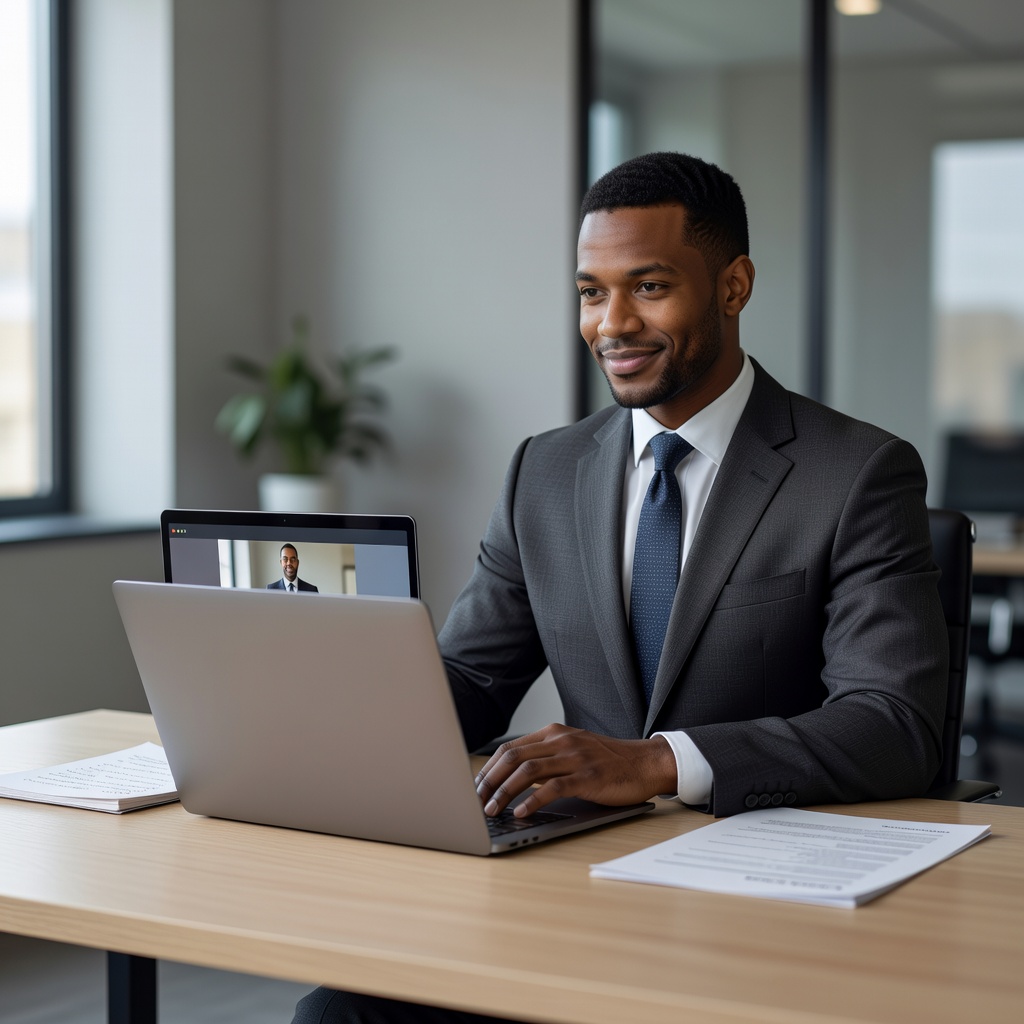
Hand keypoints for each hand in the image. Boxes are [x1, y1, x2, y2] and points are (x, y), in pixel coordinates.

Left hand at [474, 723, 676, 817]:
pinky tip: (521, 812)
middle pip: (513, 757)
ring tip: (491, 810)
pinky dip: (532, 800)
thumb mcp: (572, 750)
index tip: (475, 788)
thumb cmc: (607, 761)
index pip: (510, 748)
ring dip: (504, 792)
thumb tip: (511, 779)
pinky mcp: (588, 776)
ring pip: (527, 771)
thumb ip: (546, 758)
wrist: (645, 762)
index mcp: (553, 733)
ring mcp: (574, 757)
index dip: (488, 769)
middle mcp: (561, 741)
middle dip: (489, 781)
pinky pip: (553, 787)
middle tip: (476, 802)